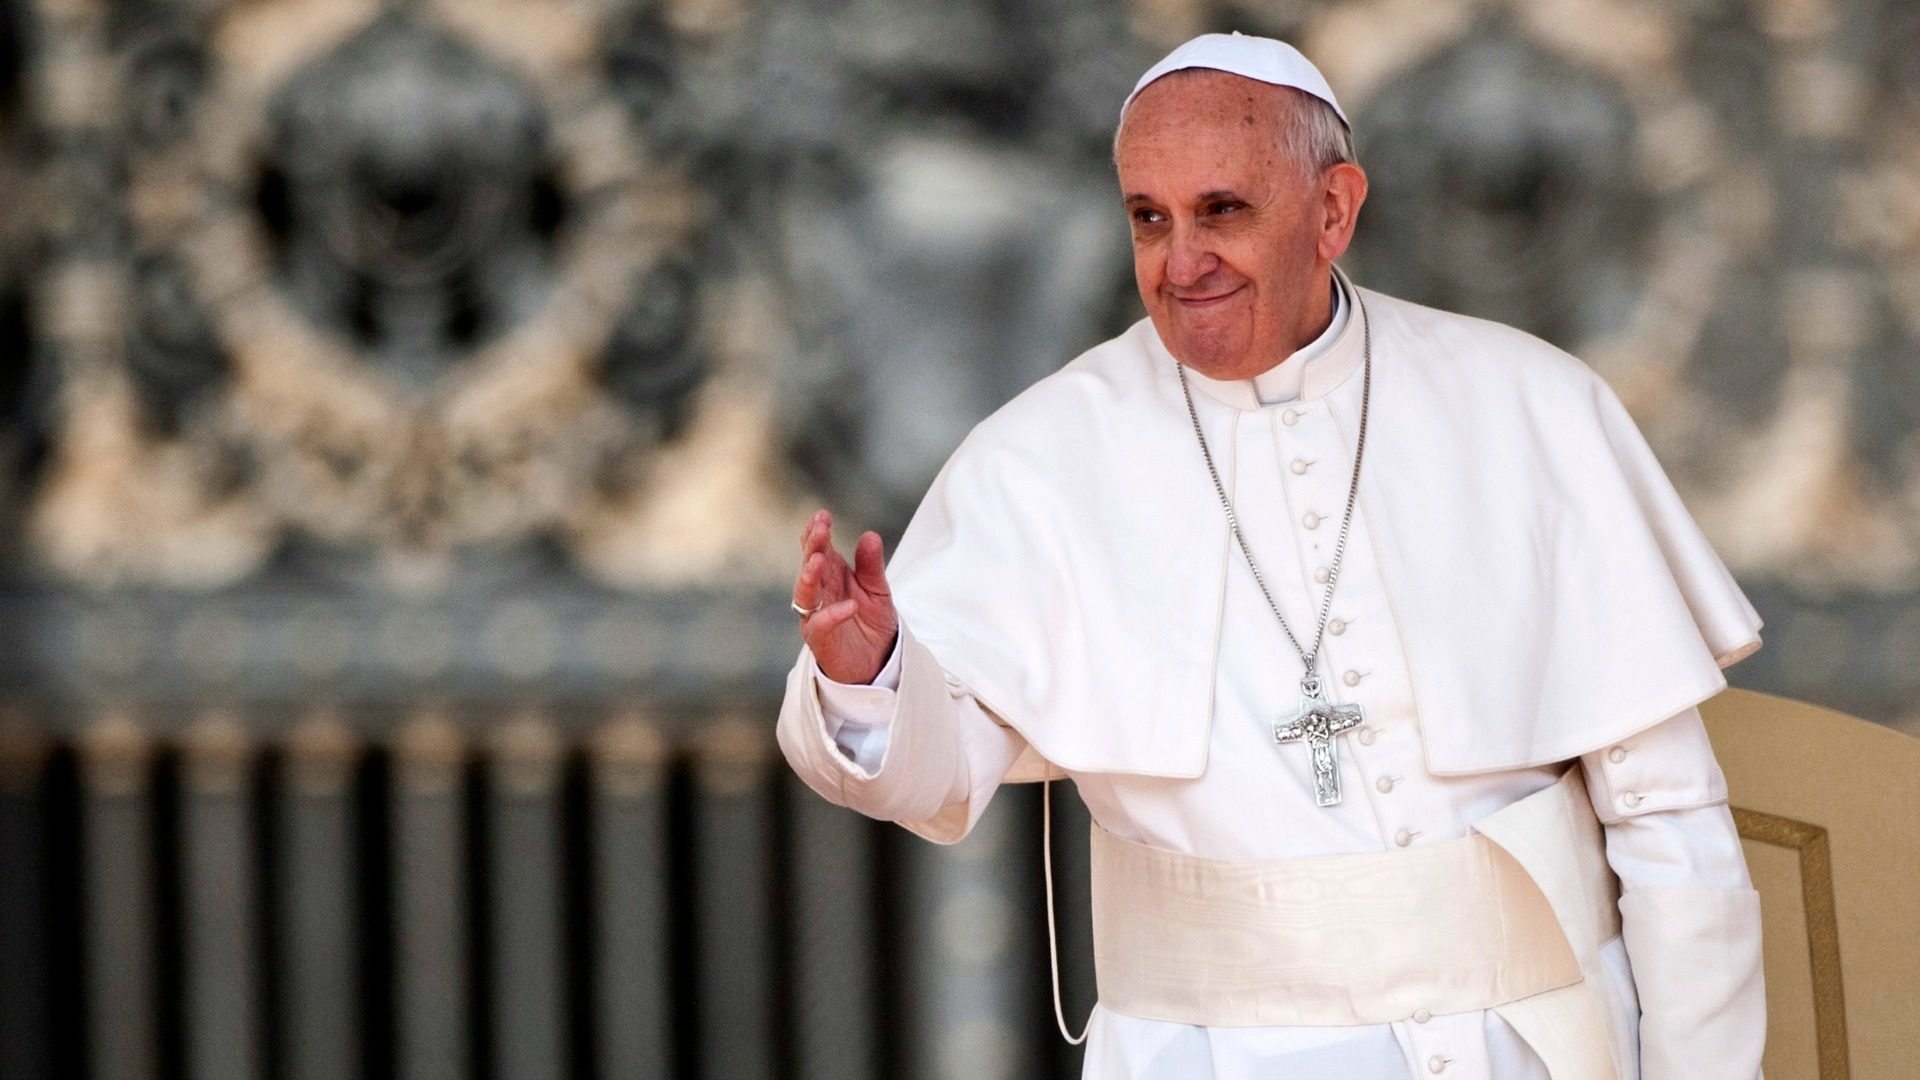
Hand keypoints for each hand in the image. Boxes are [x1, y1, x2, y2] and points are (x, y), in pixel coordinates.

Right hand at [793, 508, 898, 683]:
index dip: (817, 532)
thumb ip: (872, 565)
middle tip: (820, 528)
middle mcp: (819, 592)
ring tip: (819, 559)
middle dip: (813, 545)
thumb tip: (870, 535)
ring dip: (810, 576)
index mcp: (831, 575)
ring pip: (805, 593)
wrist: (877, 663)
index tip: (822, 515)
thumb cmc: (872, 624)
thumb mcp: (878, 590)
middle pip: (809, 565)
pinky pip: (820, 625)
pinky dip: (833, 614)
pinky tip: (850, 605)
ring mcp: (816, 615)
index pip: (818, 549)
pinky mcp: (820, 639)